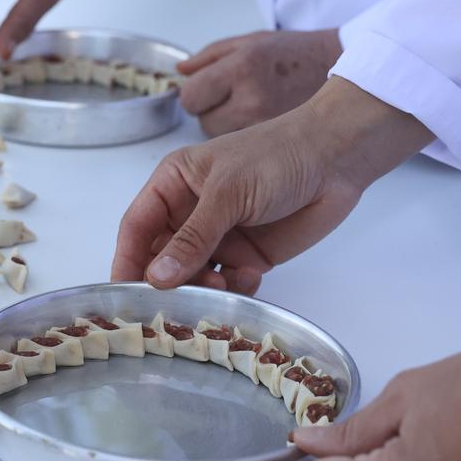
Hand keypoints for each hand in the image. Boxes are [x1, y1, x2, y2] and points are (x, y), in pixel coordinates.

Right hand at [111, 77, 433, 291]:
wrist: (338, 158)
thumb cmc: (276, 156)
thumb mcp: (228, 192)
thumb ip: (193, 237)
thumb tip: (156, 278)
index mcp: (173, 185)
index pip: (137, 228)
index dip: (127, 260)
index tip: (123, 295)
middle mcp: (189, 213)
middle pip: (161, 258)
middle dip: (167, 282)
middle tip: (174, 304)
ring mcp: (218, 237)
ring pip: (193, 276)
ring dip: (202, 288)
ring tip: (221, 288)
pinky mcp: (247, 256)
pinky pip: (227, 284)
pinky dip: (234, 288)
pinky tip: (251, 277)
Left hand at [177, 29, 342, 137]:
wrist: (340, 69)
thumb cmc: (293, 53)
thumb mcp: (249, 42)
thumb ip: (208, 56)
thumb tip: (180, 72)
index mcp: (242, 68)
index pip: (190, 98)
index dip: (195, 95)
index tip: (206, 91)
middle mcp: (252, 99)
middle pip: (203, 123)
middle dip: (211, 112)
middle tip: (234, 99)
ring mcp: (266, 125)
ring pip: (222, 140)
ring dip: (228, 127)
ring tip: (252, 109)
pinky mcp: (277, 144)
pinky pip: (242, 150)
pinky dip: (245, 141)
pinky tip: (262, 125)